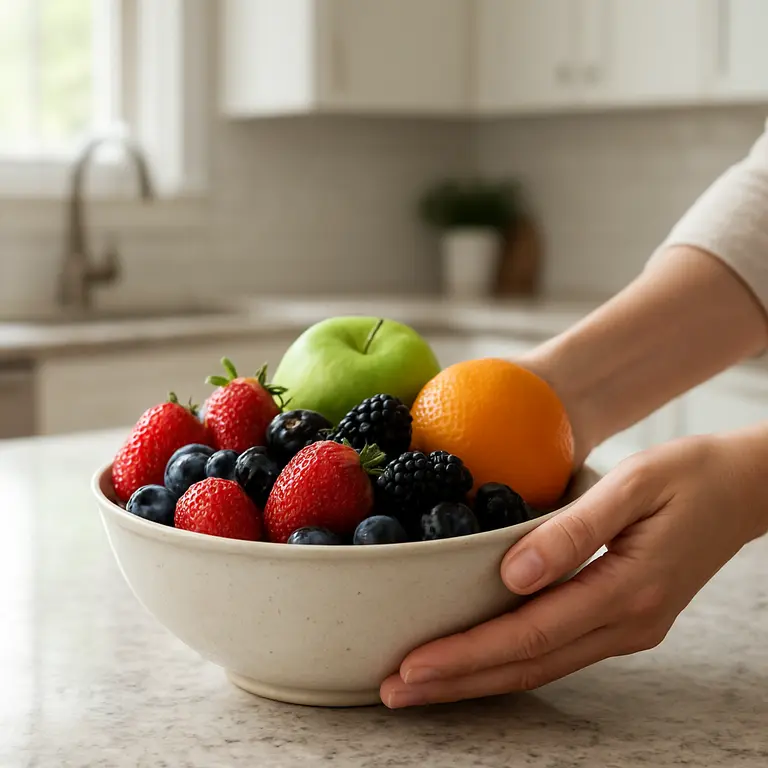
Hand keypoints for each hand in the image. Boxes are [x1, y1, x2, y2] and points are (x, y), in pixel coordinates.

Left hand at [380, 430, 767, 707]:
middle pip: (528, 665)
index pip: (530, 634)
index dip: (467, 653)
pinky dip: (510, 661)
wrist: (744, 488)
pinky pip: (557, 651)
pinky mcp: (625, 620)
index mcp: (627, 592)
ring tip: (422, 684)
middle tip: (394, 690)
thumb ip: (573, 531)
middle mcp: (627, 624)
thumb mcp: (633, 487)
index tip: (412, 665)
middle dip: (458, 682)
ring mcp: (629, 629)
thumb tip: (512, 574)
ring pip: (541, 667)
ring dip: (478, 678)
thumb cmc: (688, 476)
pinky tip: (479, 660)